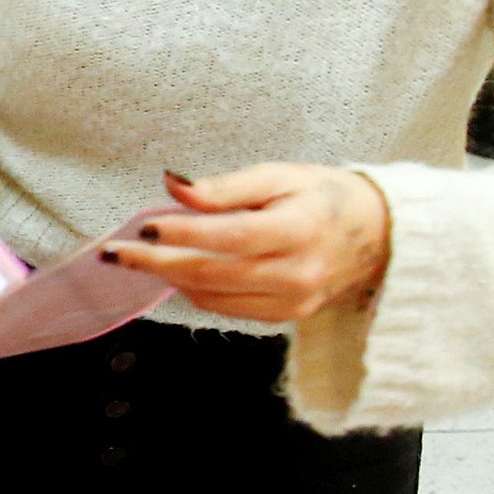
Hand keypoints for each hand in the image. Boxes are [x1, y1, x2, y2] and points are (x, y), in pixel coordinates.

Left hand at [100, 165, 391, 324]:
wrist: (379, 235)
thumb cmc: (323, 197)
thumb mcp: (279, 176)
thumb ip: (225, 187)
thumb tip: (172, 183)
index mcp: (299, 230)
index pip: (229, 237)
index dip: (182, 234)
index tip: (143, 226)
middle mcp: (297, 273)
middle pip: (211, 275)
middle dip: (155, 264)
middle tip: (113, 253)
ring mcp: (293, 301)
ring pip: (213, 297)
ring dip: (171, 277)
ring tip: (143, 255)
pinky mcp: (287, 317)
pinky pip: (228, 308)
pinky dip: (198, 289)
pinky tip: (181, 269)